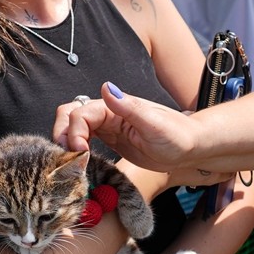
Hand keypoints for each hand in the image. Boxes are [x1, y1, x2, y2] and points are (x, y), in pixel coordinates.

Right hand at [57, 84, 230, 185]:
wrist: (191, 148)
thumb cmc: (177, 134)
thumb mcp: (153, 123)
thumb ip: (128, 107)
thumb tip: (106, 87)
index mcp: (115, 106)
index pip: (80, 113)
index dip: (74, 132)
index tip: (81, 152)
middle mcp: (108, 113)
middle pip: (70, 115)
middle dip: (62, 134)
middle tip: (69, 158)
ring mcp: (108, 127)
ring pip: (74, 128)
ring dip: (66, 143)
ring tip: (72, 164)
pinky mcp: (111, 141)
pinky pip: (84, 141)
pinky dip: (76, 151)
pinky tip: (81, 166)